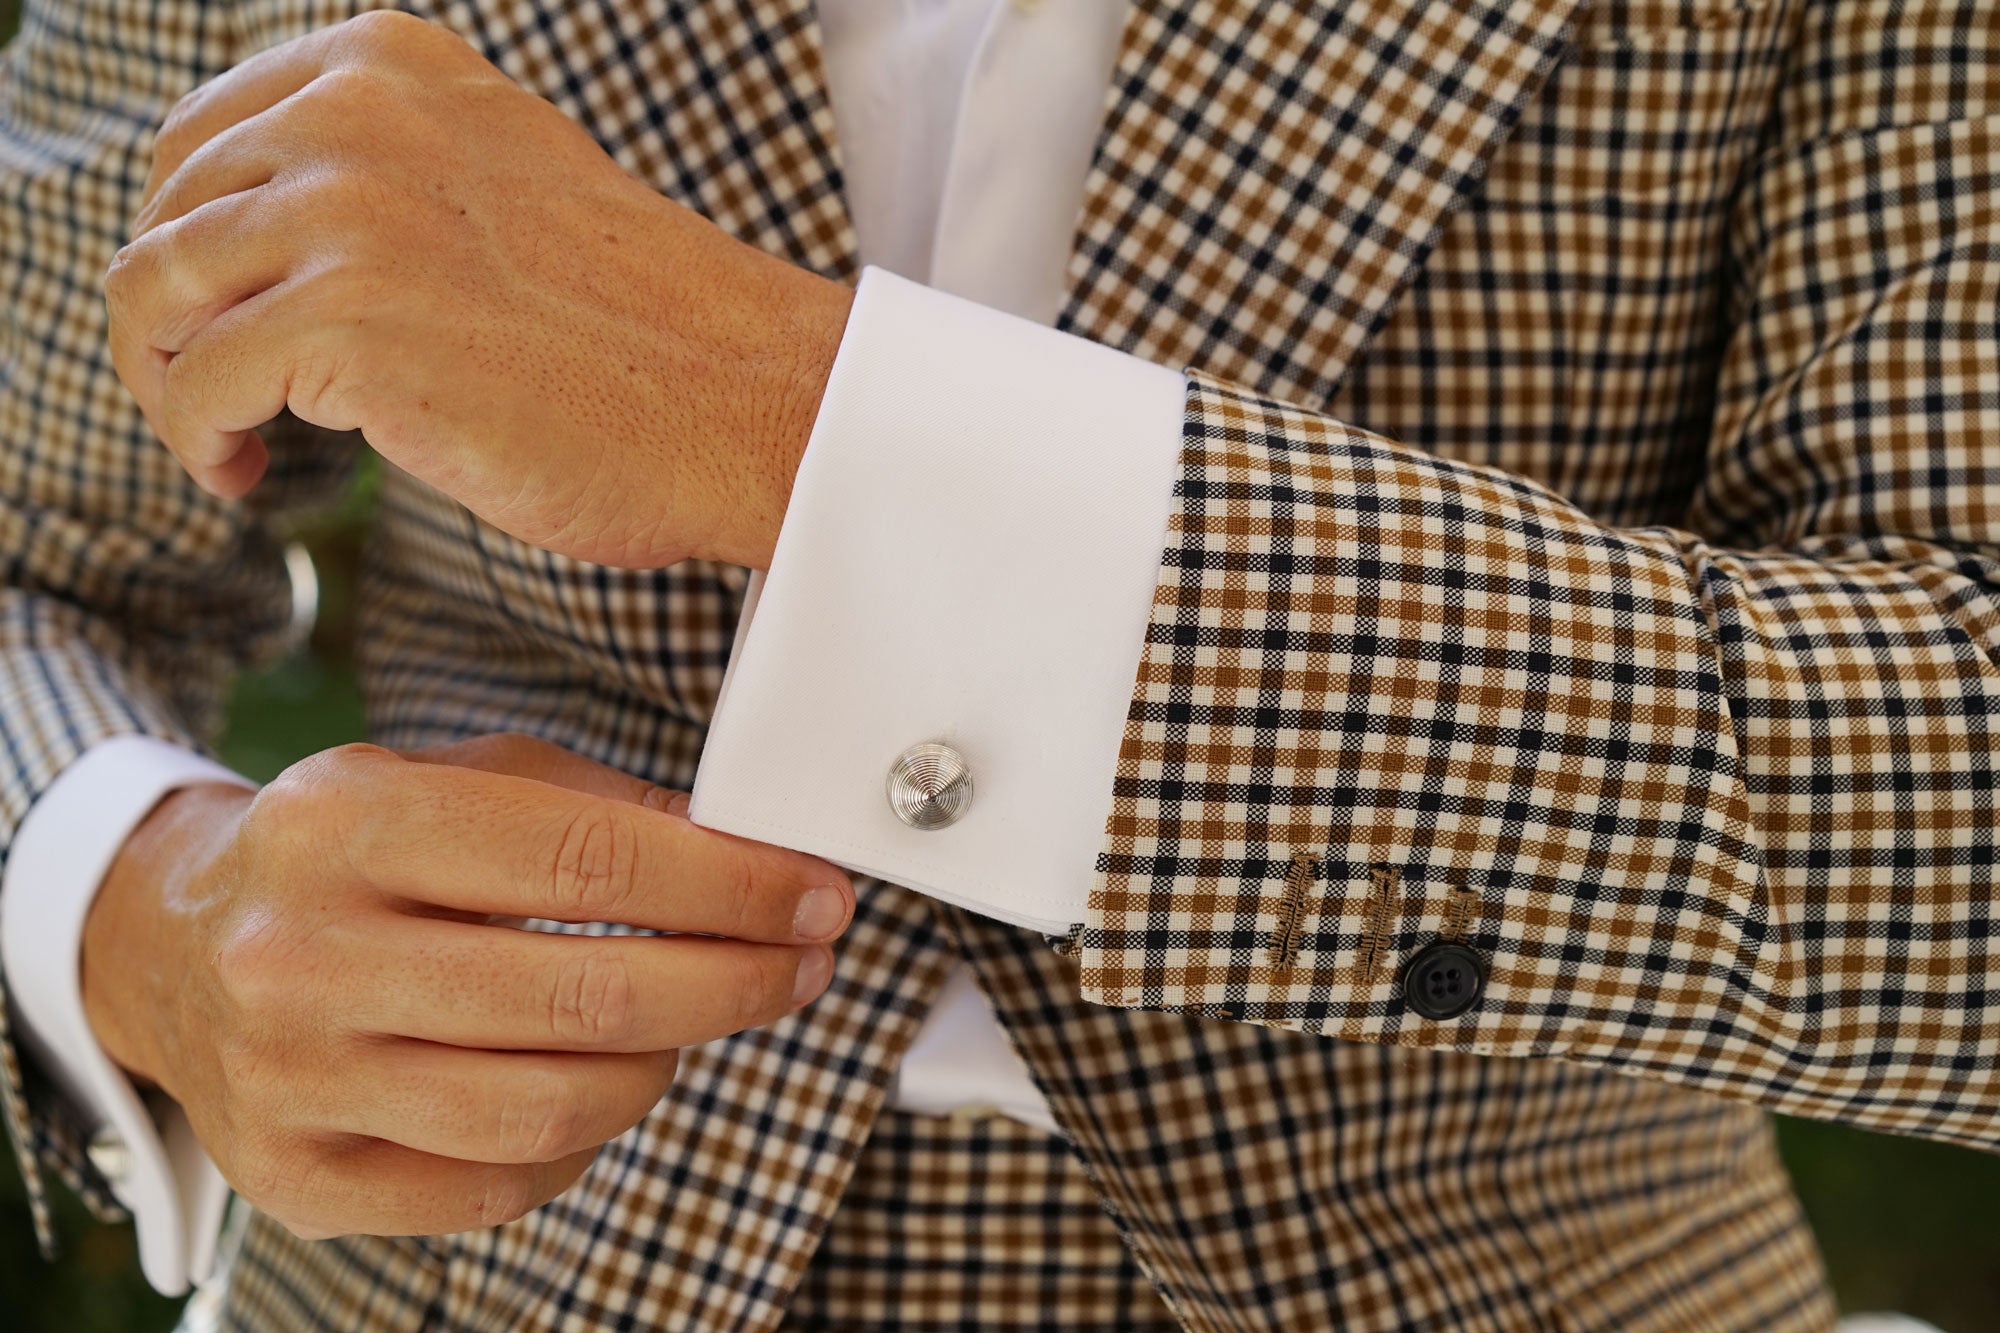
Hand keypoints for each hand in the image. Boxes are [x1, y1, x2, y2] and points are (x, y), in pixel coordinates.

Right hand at [80, 733, 852, 1238]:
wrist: (174, 949)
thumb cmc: (348, 854)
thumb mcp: (449, 776)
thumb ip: (594, 804)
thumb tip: (749, 855)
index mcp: (346, 824)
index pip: (584, 862)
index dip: (728, 887)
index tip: (812, 895)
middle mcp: (302, 955)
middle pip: (581, 999)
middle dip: (733, 983)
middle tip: (804, 962)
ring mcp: (292, 1080)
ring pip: (548, 1110)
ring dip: (666, 1066)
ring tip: (702, 1019)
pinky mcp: (298, 1178)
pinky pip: (498, 1186)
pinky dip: (583, 1142)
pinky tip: (604, 1083)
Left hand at [104, 10, 852, 570]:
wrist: (748, 400)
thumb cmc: (643, 329)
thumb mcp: (497, 186)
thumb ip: (387, 177)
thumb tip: (260, 241)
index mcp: (389, 67)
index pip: (201, 139)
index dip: (189, 243)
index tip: (225, 323)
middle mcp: (356, 114)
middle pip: (164, 215)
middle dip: (172, 321)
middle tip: (226, 401)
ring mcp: (350, 213)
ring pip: (153, 294)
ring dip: (170, 385)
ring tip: (228, 446)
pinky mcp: (350, 322)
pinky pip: (196, 384)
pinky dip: (200, 442)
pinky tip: (249, 478)